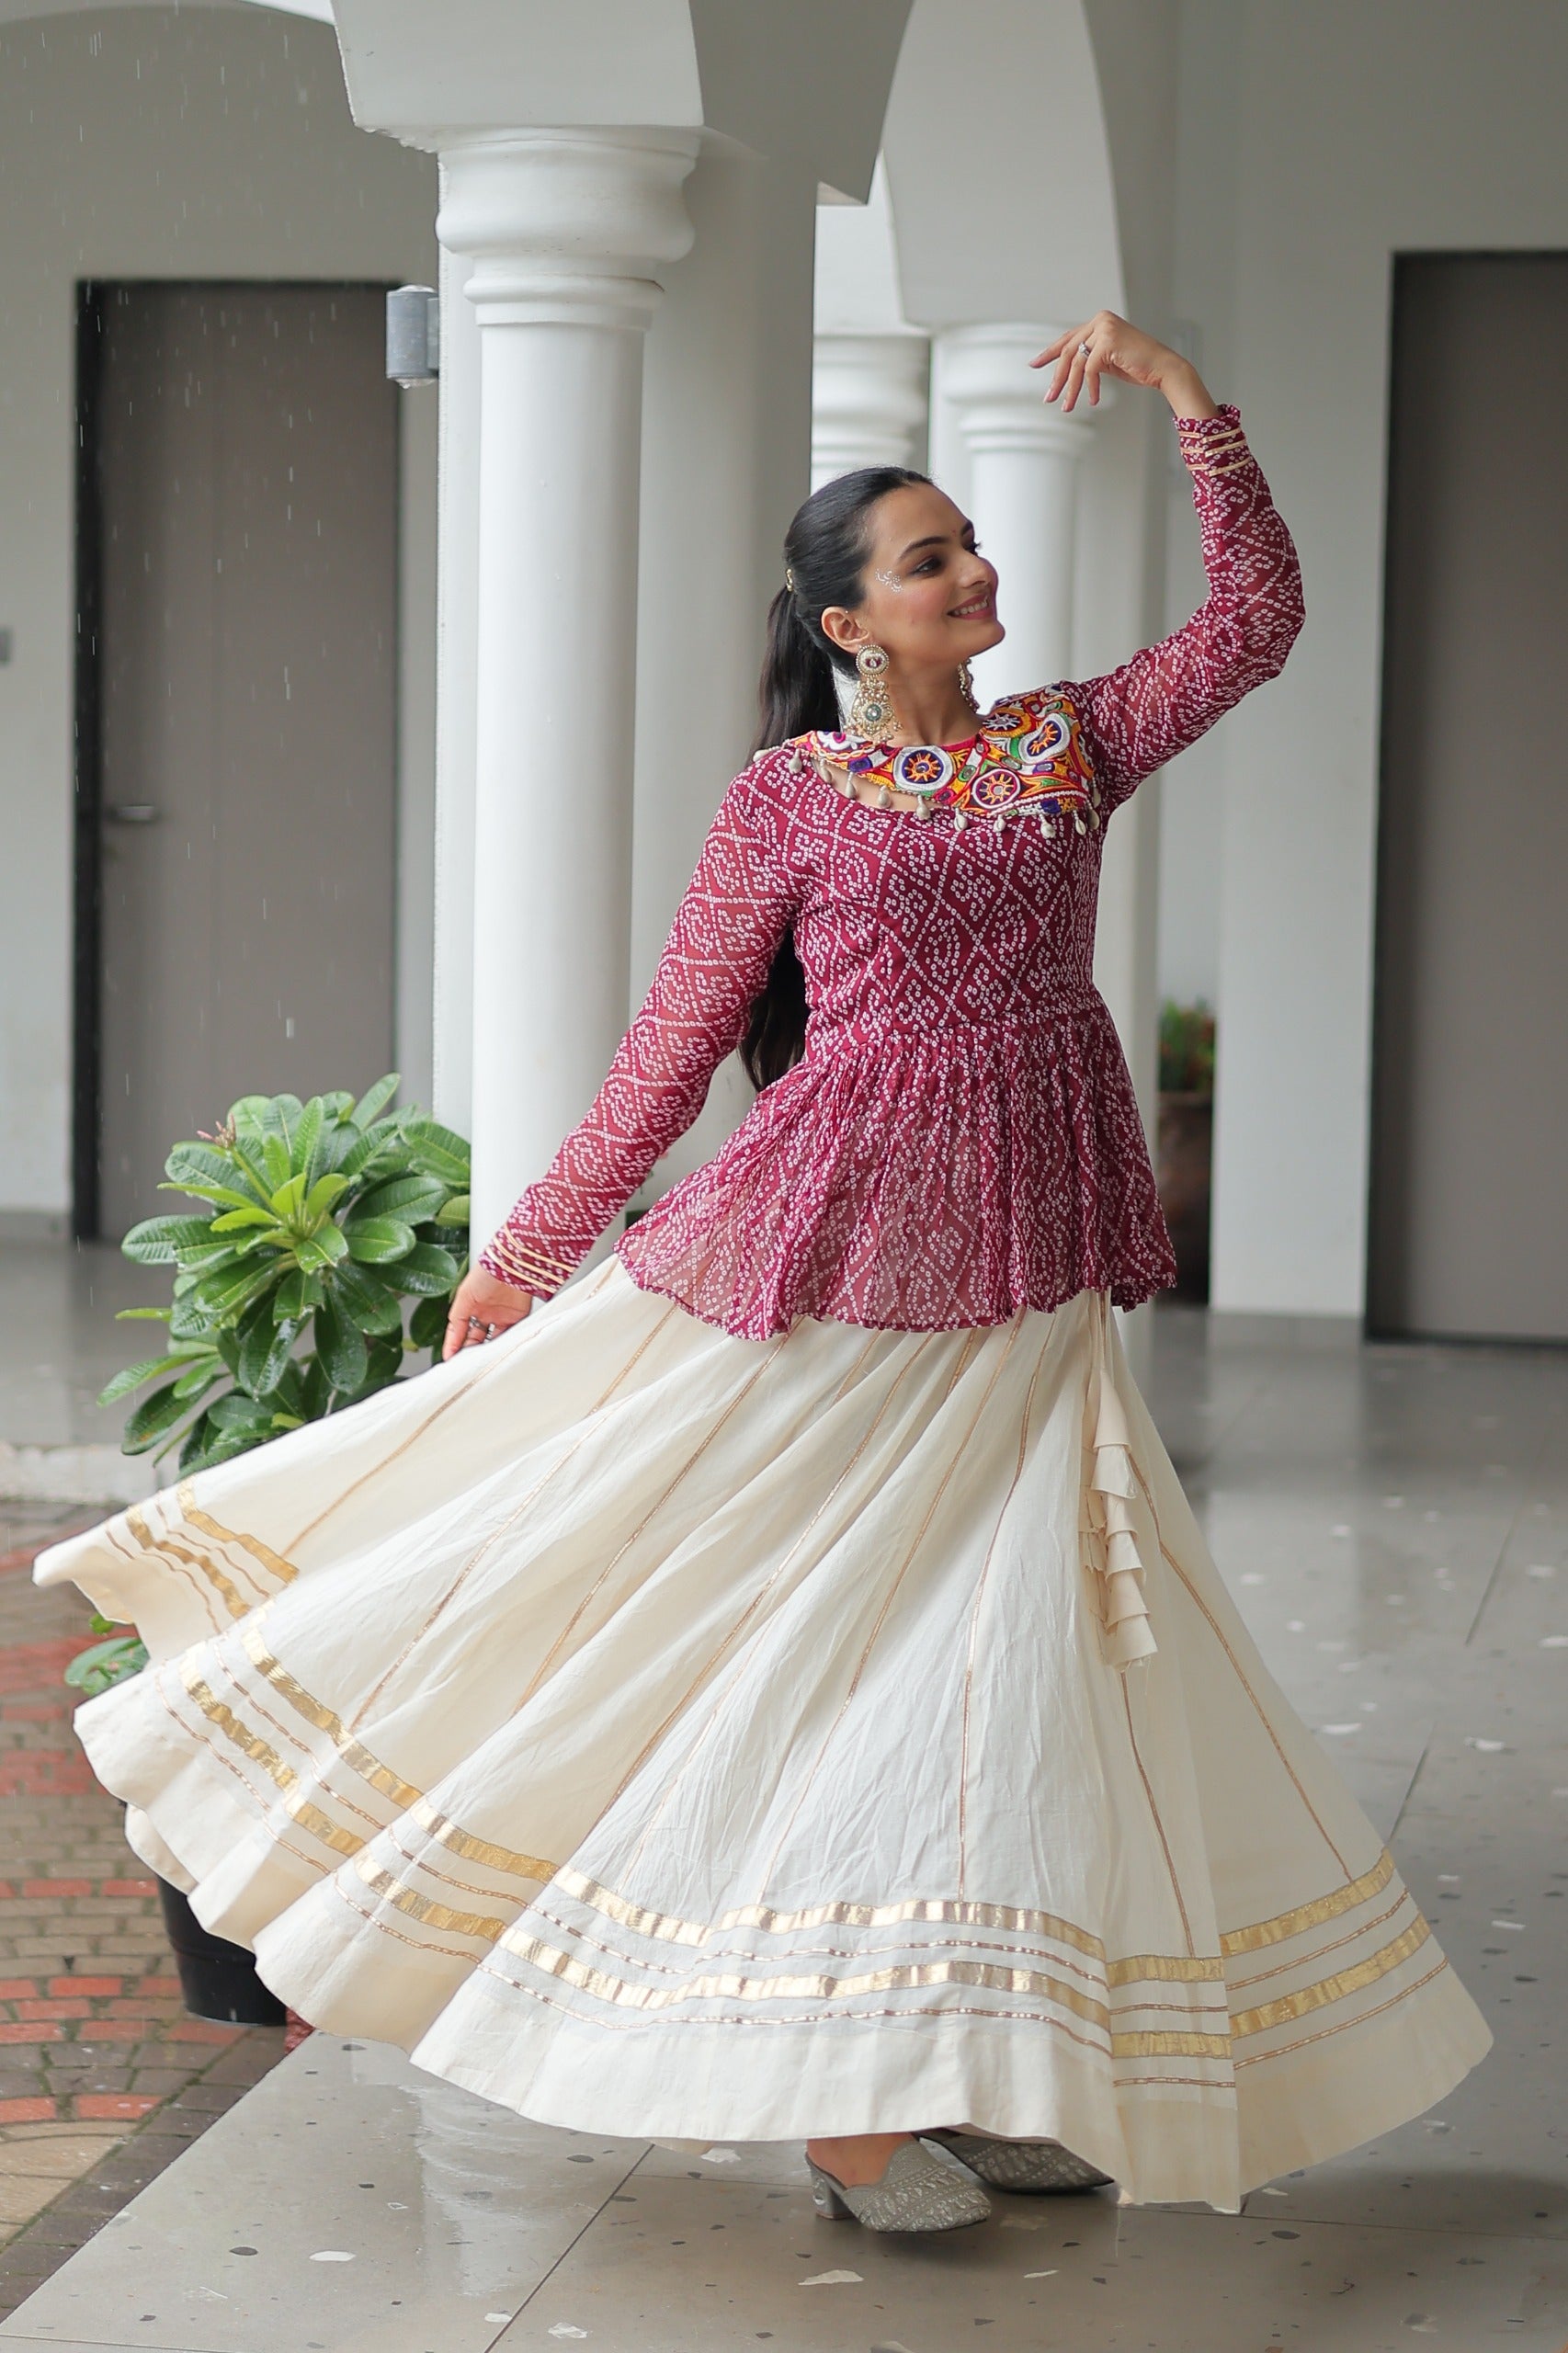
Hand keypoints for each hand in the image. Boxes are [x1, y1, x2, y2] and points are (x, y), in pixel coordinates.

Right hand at [442, 1266, 533, 1359]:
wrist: (513, 1265)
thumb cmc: (486, 1273)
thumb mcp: (464, 1298)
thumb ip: (456, 1322)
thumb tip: (450, 1343)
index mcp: (469, 1305)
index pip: (459, 1330)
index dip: (454, 1345)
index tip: (450, 1361)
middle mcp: (484, 1311)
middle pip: (475, 1338)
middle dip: (470, 1352)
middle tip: (466, 1365)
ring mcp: (501, 1315)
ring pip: (492, 1340)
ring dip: (487, 1352)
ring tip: (481, 1363)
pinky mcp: (518, 1316)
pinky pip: (509, 1335)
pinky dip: (504, 1345)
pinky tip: (498, 1353)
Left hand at [1031, 312, 1217, 418]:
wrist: (1163, 368)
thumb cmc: (1138, 366)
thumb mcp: (1107, 359)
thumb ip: (1089, 357)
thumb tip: (1067, 368)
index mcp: (1099, 321)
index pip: (1068, 338)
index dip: (1050, 352)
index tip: (1034, 364)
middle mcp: (1100, 320)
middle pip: (1068, 350)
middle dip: (1057, 377)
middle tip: (1049, 397)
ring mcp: (1104, 328)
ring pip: (1076, 362)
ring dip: (1070, 387)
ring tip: (1066, 406)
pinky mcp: (1109, 341)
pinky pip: (1090, 369)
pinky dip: (1090, 387)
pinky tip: (1094, 400)